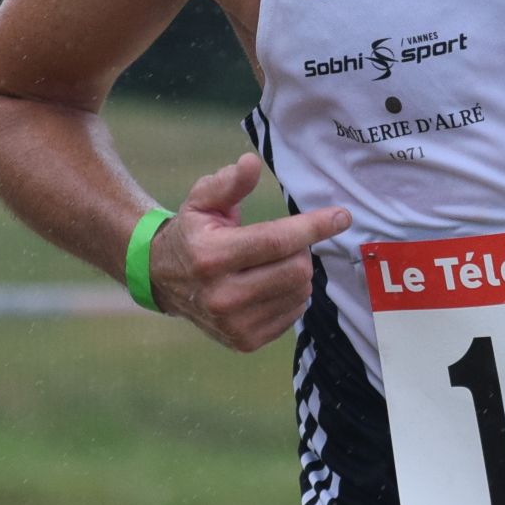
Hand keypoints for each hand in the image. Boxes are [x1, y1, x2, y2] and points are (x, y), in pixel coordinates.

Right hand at [147, 152, 351, 352]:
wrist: (162, 280)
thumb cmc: (191, 233)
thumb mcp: (201, 201)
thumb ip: (229, 183)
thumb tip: (251, 163)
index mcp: (211, 256)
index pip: (276, 240)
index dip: (314, 226)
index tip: (342, 216)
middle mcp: (222, 295)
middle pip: (296, 270)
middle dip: (301, 250)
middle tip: (286, 242)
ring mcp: (234, 324)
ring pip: (299, 293)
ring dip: (297, 273)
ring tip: (272, 263)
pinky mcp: (244, 342)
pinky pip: (293, 313)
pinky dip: (291, 295)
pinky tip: (269, 284)